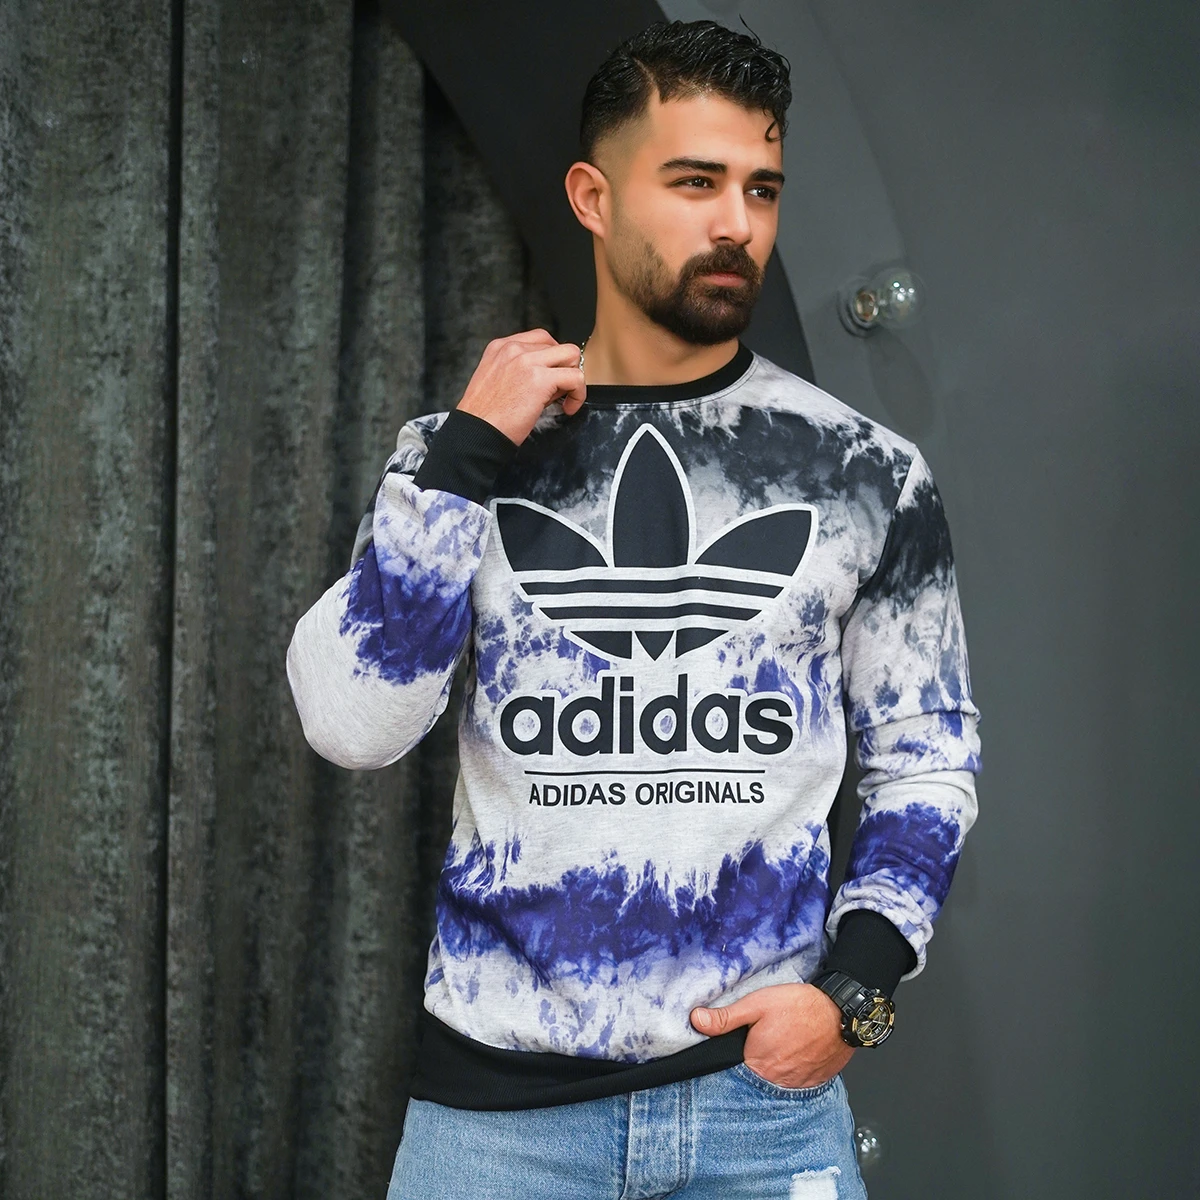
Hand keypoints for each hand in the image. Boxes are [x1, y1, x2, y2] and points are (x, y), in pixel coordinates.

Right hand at [456, 328, 585, 444]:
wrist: (477, 432)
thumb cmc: (485, 417)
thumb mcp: (496, 381)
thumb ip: (519, 371)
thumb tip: (550, 376)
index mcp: (501, 347)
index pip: (540, 339)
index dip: (552, 361)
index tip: (551, 380)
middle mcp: (514, 349)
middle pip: (558, 345)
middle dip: (563, 369)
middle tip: (558, 392)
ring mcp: (527, 361)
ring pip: (571, 355)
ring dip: (573, 378)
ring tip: (563, 399)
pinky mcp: (541, 379)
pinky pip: (576, 377)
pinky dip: (578, 395)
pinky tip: (568, 408)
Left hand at [690, 983, 854, 1088]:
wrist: (841, 1012)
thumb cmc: (799, 1007)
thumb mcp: (757, 1004)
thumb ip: (726, 1017)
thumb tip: (697, 1021)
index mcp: (757, 1063)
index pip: (733, 1071)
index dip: (732, 1060)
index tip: (736, 1049)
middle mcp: (776, 1081)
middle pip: (754, 1079)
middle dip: (753, 1064)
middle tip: (763, 1044)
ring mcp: (797, 1085)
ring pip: (776, 1083)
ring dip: (774, 1070)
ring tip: (780, 1047)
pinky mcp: (814, 1083)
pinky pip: (797, 1084)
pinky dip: (793, 1072)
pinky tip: (795, 1054)